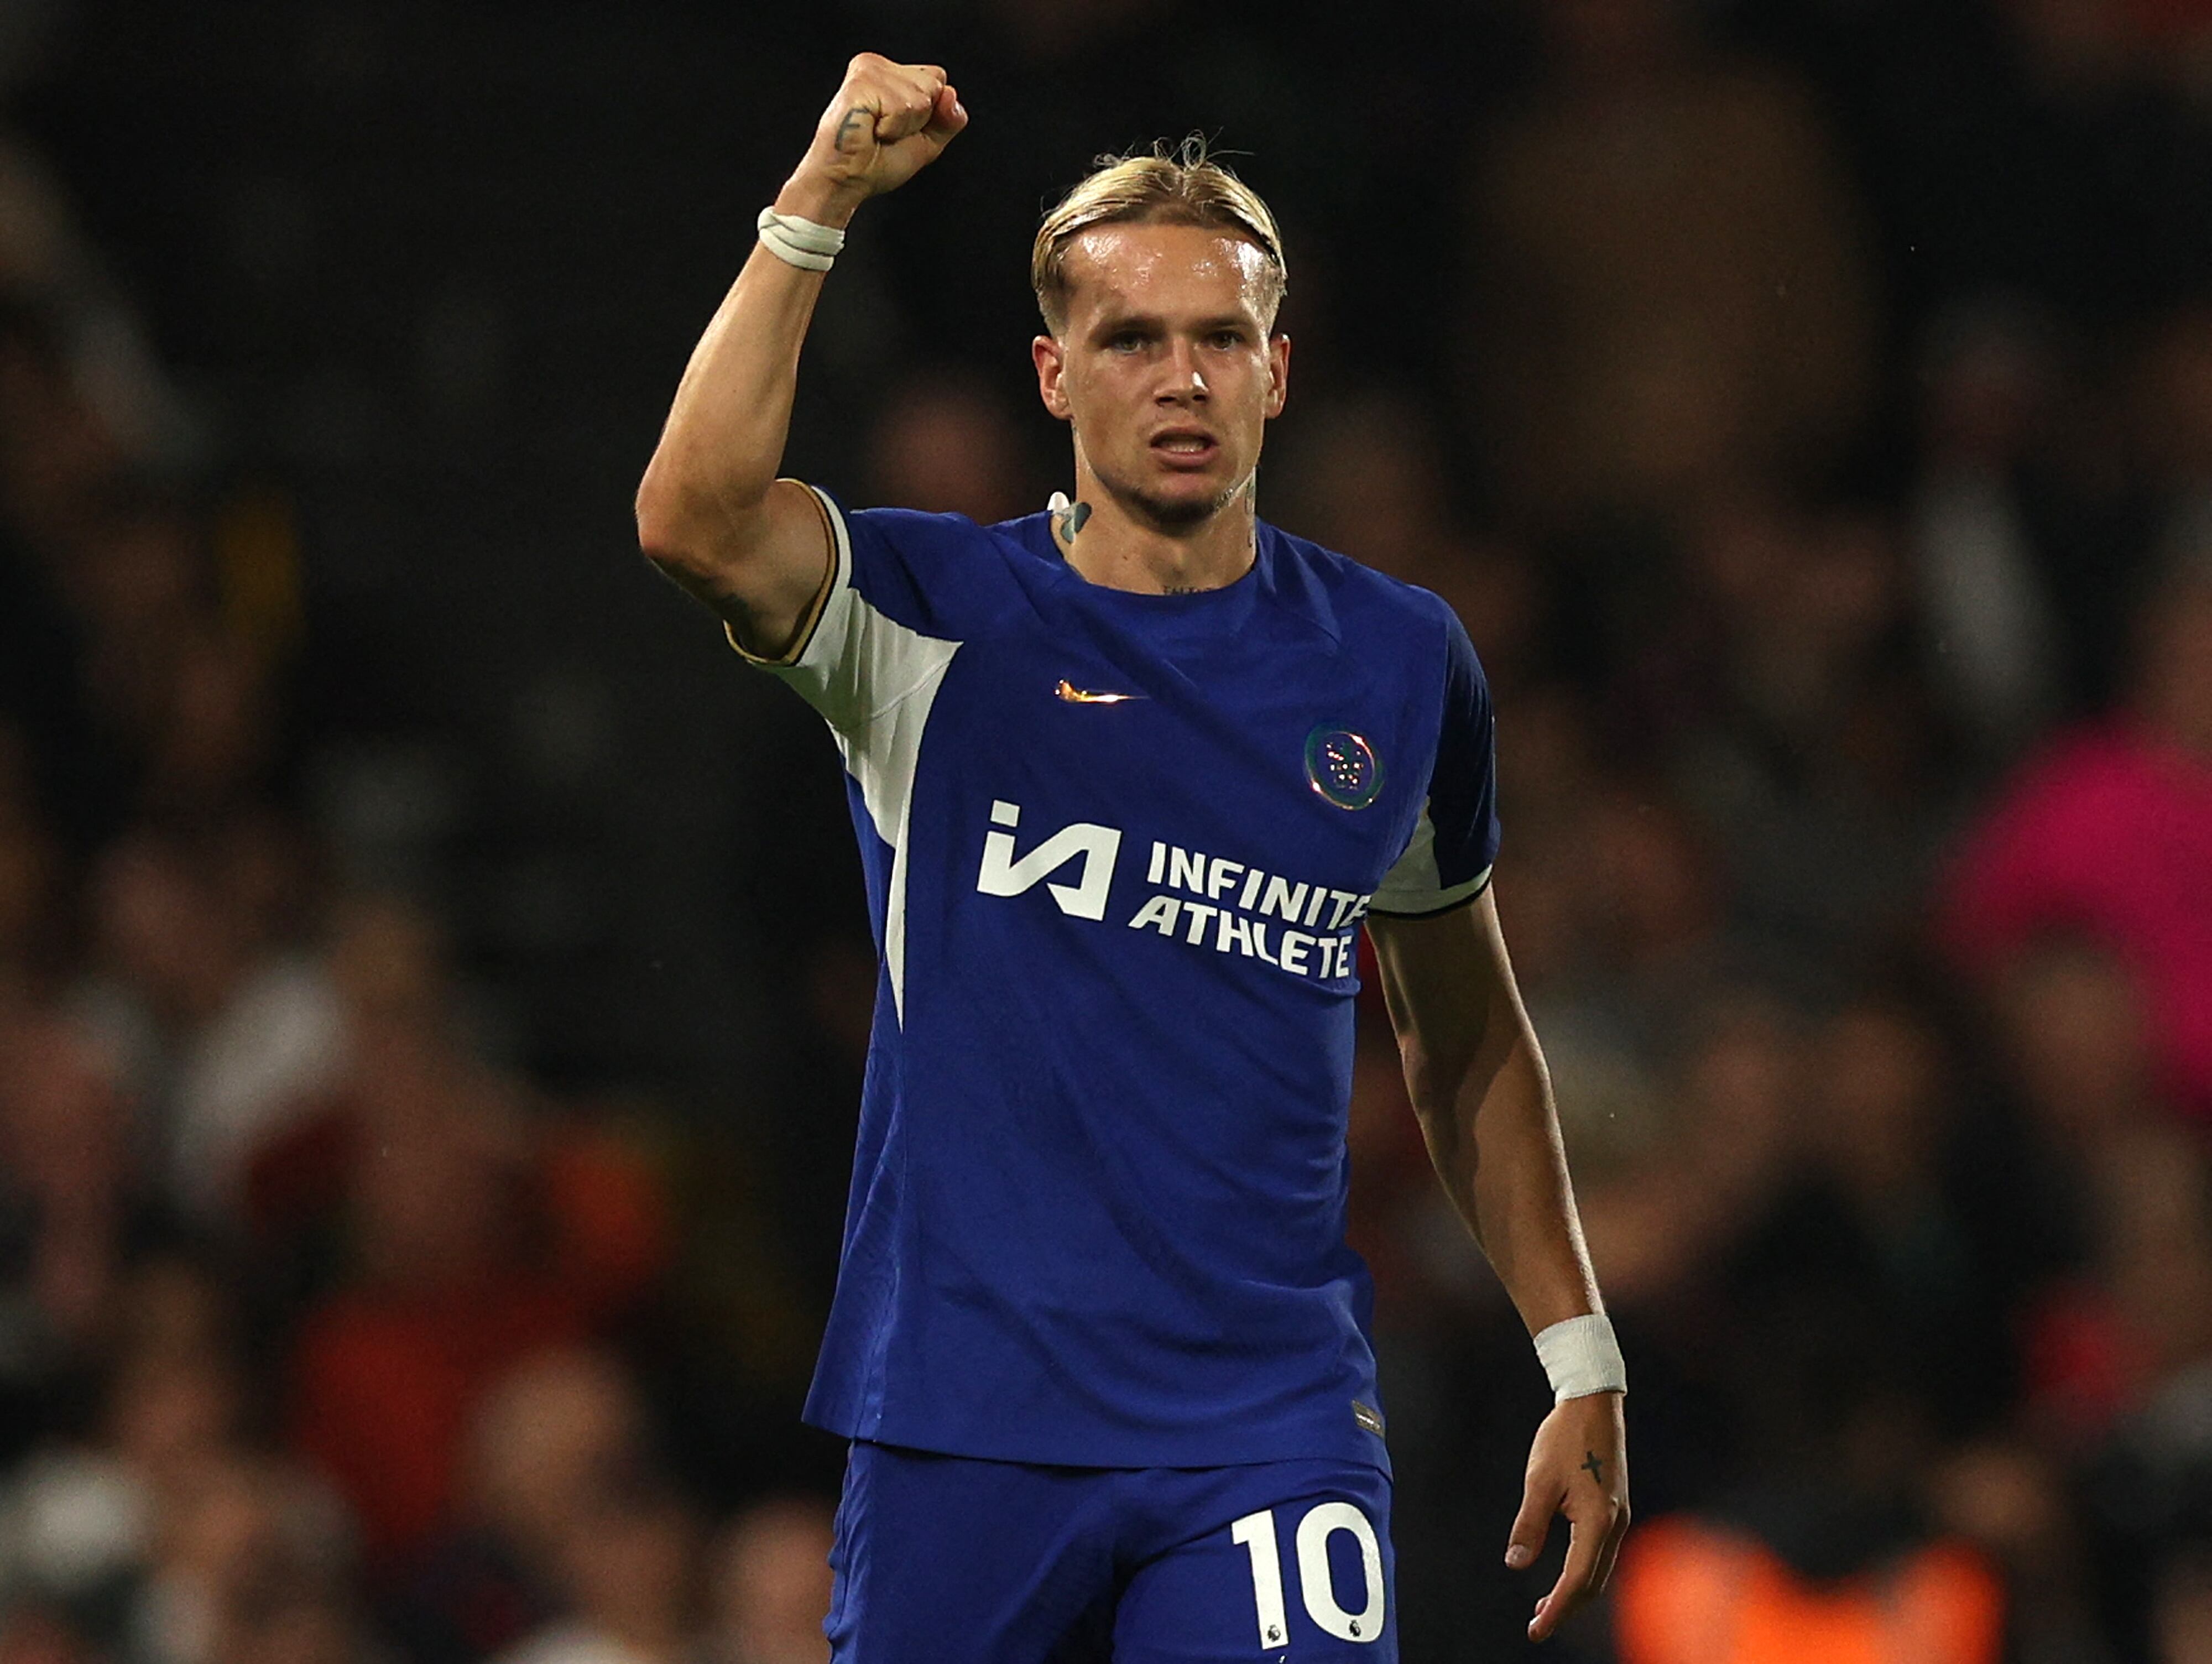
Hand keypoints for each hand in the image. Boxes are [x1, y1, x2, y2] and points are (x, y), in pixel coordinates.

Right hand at [778, 54, 966, 225]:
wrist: (846, 180)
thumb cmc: (876, 162)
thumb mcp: (926, 141)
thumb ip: (947, 119)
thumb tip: (952, 94)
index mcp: (890, 72)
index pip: (938, 78)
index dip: (929, 113)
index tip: (899, 128)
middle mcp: (877, 64)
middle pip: (934, 84)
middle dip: (919, 119)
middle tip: (886, 132)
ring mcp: (868, 70)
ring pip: (921, 97)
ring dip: (904, 126)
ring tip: (877, 131)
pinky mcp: (861, 82)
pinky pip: (903, 106)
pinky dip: (893, 128)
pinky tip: (870, 130)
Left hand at [1506, 1391, 1628, 1642]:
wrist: (1593, 1404)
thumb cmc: (1563, 1437)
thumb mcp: (1539, 1480)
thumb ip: (1529, 1524)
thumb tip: (1515, 1564)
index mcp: (1597, 1520)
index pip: (1576, 1580)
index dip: (1556, 1609)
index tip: (1535, 1630)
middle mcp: (1615, 1525)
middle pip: (1592, 1583)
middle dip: (1565, 1608)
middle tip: (1536, 1627)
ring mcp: (1619, 1517)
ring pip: (1598, 1571)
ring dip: (1573, 1593)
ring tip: (1543, 1608)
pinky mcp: (1615, 1509)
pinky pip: (1601, 1554)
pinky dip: (1582, 1573)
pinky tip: (1562, 1575)